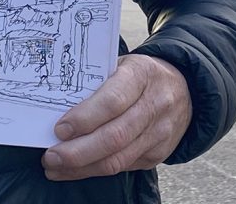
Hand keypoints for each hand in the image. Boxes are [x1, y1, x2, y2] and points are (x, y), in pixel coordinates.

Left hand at [41, 54, 191, 180]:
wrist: (185, 89)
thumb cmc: (141, 75)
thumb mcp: (122, 64)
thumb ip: (96, 81)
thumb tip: (57, 105)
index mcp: (141, 75)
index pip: (113, 101)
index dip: (85, 118)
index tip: (59, 129)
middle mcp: (154, 105)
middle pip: (114, 137)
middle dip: (78, 152)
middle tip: (51, 156)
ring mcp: (159, 133)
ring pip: (118, 159)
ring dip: (82, 167)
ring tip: (55, 167)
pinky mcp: (158, 154)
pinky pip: (123, 167)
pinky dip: (94, 170)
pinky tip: (74, 169)